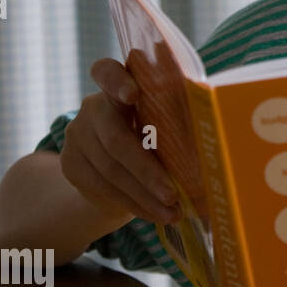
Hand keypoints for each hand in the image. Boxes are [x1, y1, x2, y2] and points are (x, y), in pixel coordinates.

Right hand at [59, 57, 181, 226]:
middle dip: (147, 170)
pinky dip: (134, 204)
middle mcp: (92, 108)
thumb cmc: (155, 136)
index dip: (117, 80)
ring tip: (173, 212)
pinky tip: (156, 215)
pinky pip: (103, 188)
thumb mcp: (165, 122)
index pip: (106, 72)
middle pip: (115, 138)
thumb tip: (215, 132)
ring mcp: (76, 136)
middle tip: (173, 194)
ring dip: (145, 196)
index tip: (133, 94)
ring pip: (110, 170)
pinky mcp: (71, 165)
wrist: (117, 169)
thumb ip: (177, 117)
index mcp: (118, 87)